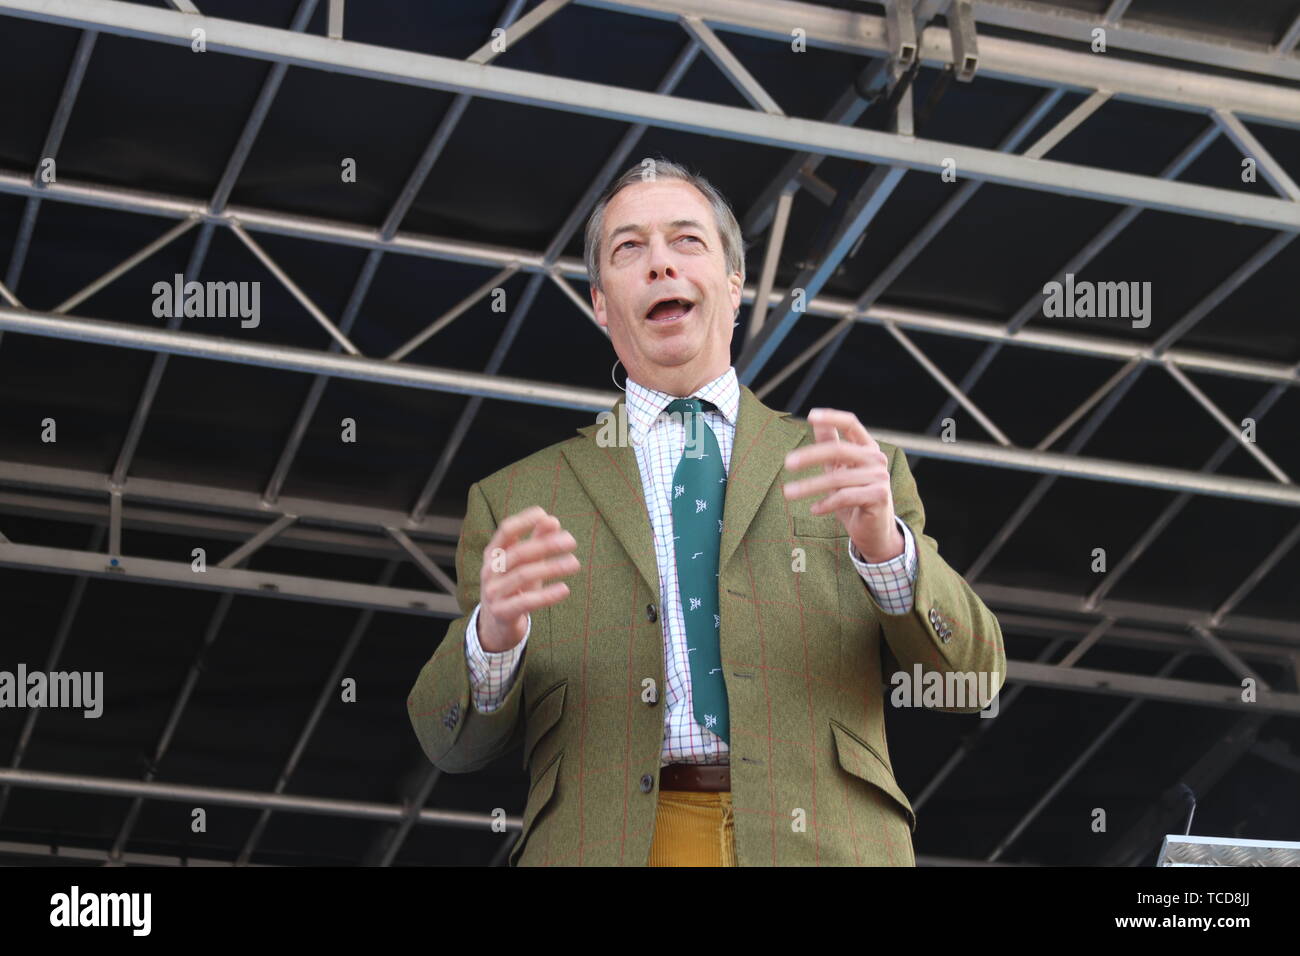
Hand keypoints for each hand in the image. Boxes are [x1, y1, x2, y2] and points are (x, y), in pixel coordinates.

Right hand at [478, 506, 580, 651]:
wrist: (495, 625)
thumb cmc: (514, 587)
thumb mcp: (525, 563)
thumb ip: (537, 541)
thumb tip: (552, 520)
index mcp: (493, 554)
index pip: (506, 531)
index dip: (524, 521)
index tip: (545, 515)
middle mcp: (490, 571)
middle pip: (518, 553)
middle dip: (546, 545)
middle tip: (571, 541)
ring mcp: (493, 592)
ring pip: (523, 576)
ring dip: (551, 568)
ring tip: (574, 563)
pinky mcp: (502, 613)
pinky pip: (526, 602)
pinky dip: (546, 595)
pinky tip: (565, 589)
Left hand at [781, 408, 903, 562]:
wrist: (874, 531)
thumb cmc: (854, 498)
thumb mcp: (839, 469)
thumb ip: (831, 446)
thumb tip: (815, 421)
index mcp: (867, 447)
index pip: (851, 424)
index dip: (832, 417)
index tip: (810, 416)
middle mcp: (876, 458)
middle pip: (839, 449)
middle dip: (810, 455)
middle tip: (787, 463)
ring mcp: (880, 477)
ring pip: (838, 478)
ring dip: (809, 486)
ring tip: (788, 493)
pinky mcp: (879, 496)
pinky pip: (845, 497)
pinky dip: (826, 503)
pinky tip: (813, 509)